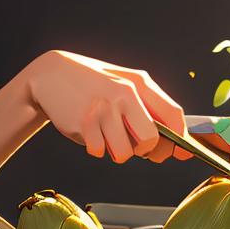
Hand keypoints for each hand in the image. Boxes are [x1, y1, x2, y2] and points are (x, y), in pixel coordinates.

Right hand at [25, 50, 193, 164]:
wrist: (49, 75)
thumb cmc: (92, 84)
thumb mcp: (122, 84)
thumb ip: (149, 108)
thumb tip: (176, 145)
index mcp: (138, 83)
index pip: (173, 115)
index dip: (180, 138)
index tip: (179, 152)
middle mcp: (123, 94)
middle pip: (151, 141)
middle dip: (145, 151)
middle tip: (134, 144)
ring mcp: (103, 109)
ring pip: (124, 153)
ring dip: (116, 150)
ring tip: (105, 133)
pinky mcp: (84, 123)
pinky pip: (99, 151)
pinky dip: (95, 147)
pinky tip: (88, 129)